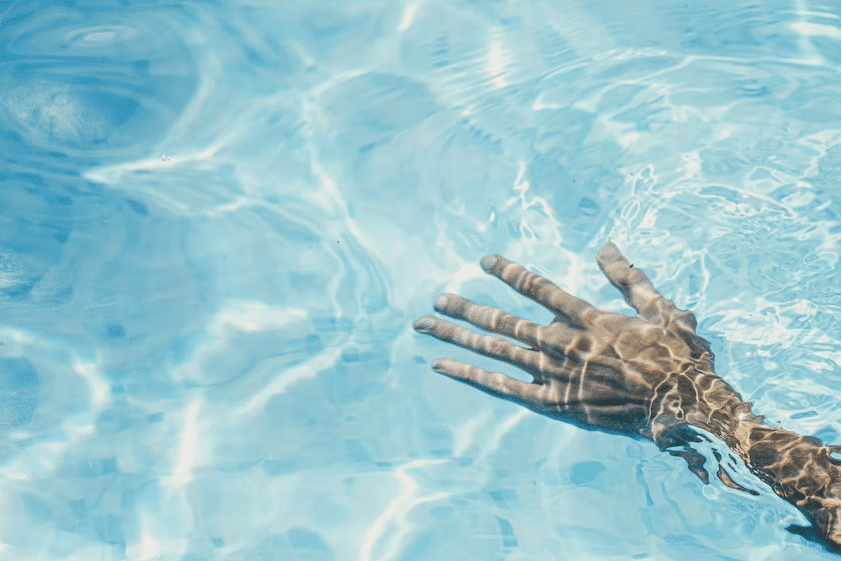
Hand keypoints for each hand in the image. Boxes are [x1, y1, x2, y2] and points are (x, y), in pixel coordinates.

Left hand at [413, 242, 746, 443]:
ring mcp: (554, 374)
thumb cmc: (678, 358)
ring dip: (457, 336)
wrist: (685, 409)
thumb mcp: (661, 309)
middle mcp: (563, 342)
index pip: (537, 288)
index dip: (509, 272)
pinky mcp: (552, 403)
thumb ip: (628, 277)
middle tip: (435, 300)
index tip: (483, 261)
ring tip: (425, 325)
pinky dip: (470, 375)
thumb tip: (605, 246)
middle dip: (465, 308)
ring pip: (495, 350)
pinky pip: (501, 388)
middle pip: (502, 321)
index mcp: (588, 317)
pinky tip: (442, 365)